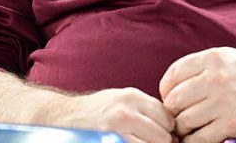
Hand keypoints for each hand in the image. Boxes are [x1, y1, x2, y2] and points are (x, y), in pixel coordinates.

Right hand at [47, 87, 176, 142]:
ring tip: (135, 141)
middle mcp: (125, 112)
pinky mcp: (110, 142)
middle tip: (146, 141)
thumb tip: (175, 130)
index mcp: (131, 97)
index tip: (157, 134)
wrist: (60, 118)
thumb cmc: (95, 112)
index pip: (168, 118)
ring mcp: (116, 131)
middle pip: (164, 136)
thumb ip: (146, 109)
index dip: (167, 130)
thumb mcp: (120, 101)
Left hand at [158, 47, 235, 142]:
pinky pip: (200, 138)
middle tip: (178, 116)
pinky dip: (192, 141)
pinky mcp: (232, 124)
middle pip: (174, 100)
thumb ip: (200, 66)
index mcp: (211, 59)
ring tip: (187, 128)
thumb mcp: (227, 57)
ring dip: (181, 128)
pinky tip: (194, 138)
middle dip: (172, 111)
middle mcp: (215, 78)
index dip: (165, 90)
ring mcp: (223, 102)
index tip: (170, 98)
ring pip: (183, 120)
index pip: (172, 75)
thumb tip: (171, 83)